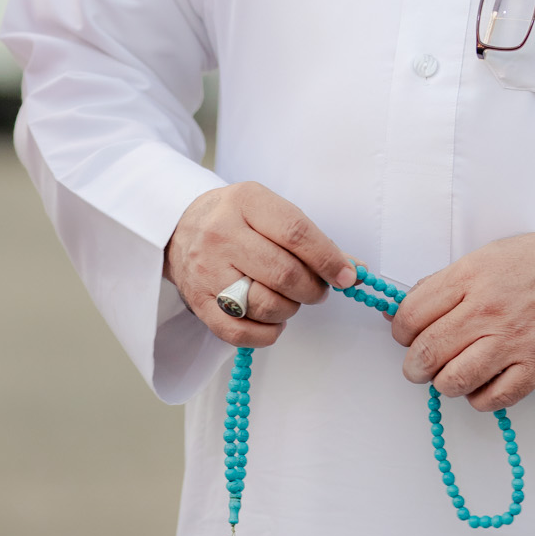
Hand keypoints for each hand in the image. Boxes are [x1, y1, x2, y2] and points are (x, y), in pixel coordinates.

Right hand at [164, 181, 355, 347]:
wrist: (180, 228)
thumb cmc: (237, 220)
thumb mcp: (270, 212)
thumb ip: (311, 239)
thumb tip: (354, 271)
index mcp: (246, 202)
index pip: (297, 233)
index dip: (328, 259)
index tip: (347, 276)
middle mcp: (222, 234)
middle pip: (284, 273)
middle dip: (313, 289)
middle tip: (318, 290)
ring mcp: (207, 270)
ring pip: (265, 305)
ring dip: (291, 309)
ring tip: (290, 298)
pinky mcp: (198, 303)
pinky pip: (241, 333)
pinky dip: (267, 332)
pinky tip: (272, 319)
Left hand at [389, 232, 534, 409]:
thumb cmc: (534, 263)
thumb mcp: (481, 258)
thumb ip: (440, 286)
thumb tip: (397, 313)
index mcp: (470, 277)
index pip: (411, 315)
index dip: (399, 331)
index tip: (405, 336)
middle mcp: (487, 310)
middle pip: (427, 353)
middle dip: (414, 366)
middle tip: (419, 365)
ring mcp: (512, 341)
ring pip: (454, 381)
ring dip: (444, 384)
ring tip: (451, 374)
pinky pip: (492, 399)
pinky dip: (478, 398)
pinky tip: (481, 383)